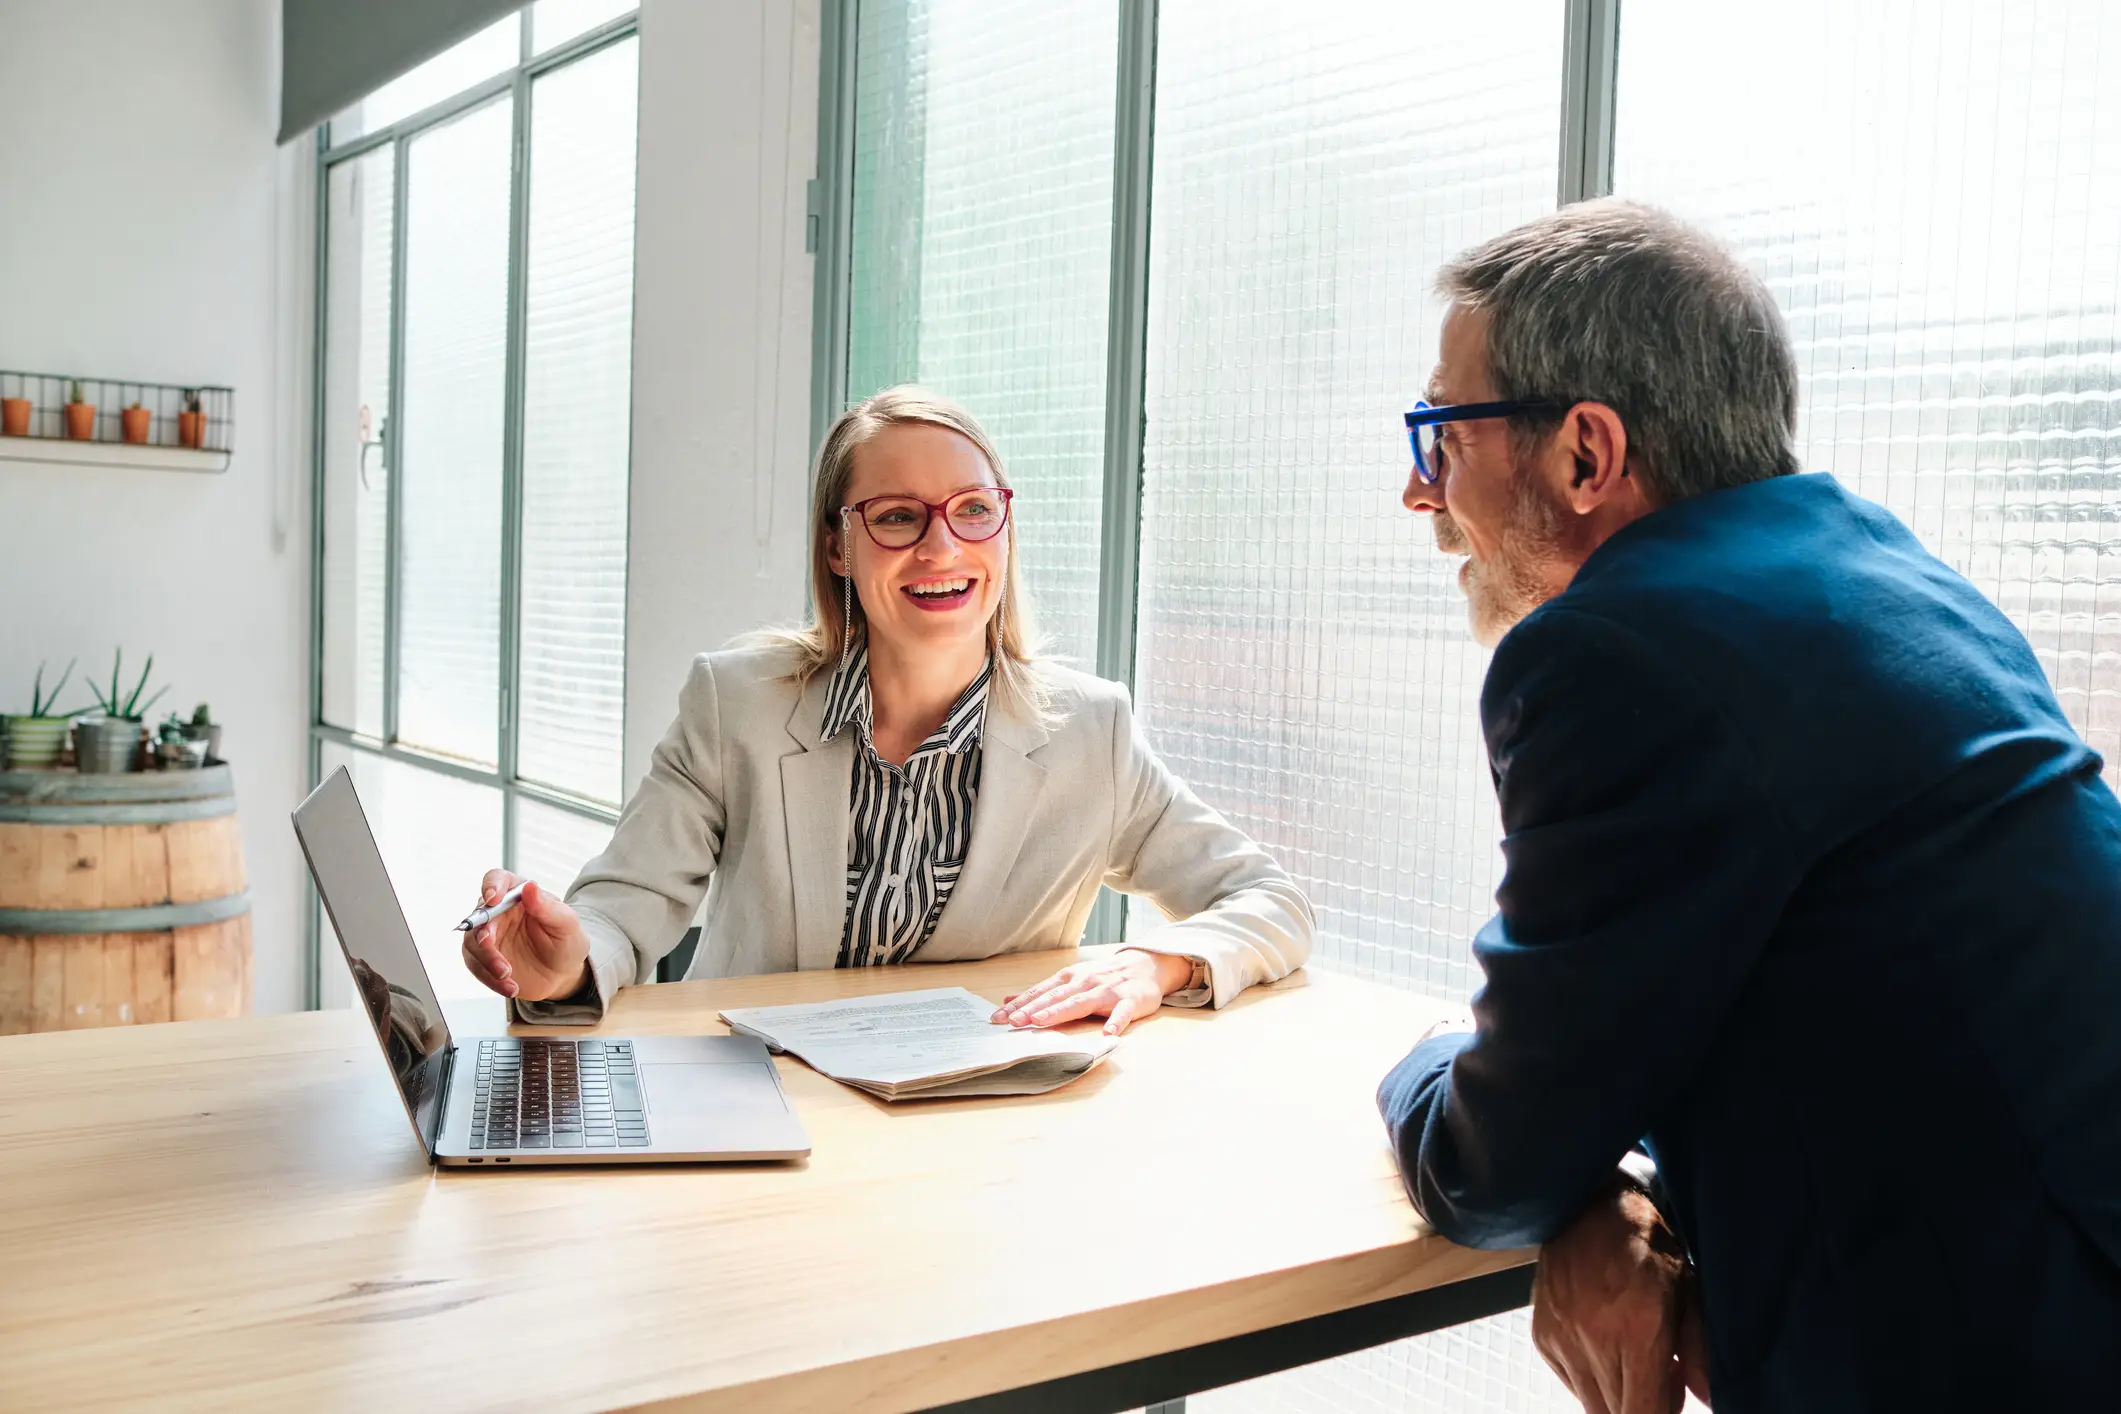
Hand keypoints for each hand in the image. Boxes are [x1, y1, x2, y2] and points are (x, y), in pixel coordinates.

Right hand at [459, 869, 591, 1002]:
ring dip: (486, 960)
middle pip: (478, 915)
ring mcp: (489, 937)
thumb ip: (548, 907)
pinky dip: (491, 979)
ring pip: (473, 943)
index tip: (492, 898)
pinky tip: (510, 987)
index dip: (491, 885)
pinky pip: (478, 968)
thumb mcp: (567, 924)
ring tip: (507, 974)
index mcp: (518, 894)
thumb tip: (530, 887)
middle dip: (482, 930)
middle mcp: (498, 912)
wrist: (563, 974)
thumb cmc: (567, 942)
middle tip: (490, 944)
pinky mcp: (484, 960)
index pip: (497, 879)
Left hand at [989, 949, 1195, 1035]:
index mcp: (1069, 979)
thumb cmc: (1103, 976)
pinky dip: (1115, 1022)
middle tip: (1012, 1022)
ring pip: (1081, 1002)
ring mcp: (1107, 991)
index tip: (997, 1018)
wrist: (1145, 965)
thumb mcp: (1070, 979)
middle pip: (1055, 997)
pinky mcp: (1130, 1000)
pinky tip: (1108, 1034)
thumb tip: (1009, 998)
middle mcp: (1084, 982)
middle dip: (1032, 1009)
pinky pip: (1122, 1013)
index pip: (1039, 992)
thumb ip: (1042, 991)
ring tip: (1041, 1022)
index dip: (1019, 1005)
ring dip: (1060, 1011)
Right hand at [1532, 1181, 1711, 1413]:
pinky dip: (1594, 1378)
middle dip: (1644, 1406)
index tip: (1672, 1404)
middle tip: (1663, 1377)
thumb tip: (1708, 1398)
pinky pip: (1573, 1384)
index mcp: (1635, 1331)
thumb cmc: (1647, 1242)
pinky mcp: (1543, 1337)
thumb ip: (1699, 1350)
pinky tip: (1608, 1346)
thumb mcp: (1689, 1288)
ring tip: (1636, 1359)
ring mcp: (1562, 1341)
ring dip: (1619, 1396)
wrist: (1588, 1203)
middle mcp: (1592, 1341)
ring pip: (1594, 1405)